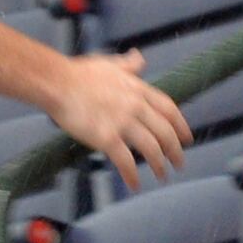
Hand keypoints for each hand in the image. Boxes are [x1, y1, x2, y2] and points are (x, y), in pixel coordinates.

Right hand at [46, 49, 194, 190]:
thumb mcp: (109, 64)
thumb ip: (128, 64)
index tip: (187, 138)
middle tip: (179, 162)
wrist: (56, 82)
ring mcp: (122, 122)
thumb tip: (139, 58)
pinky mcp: (106, 138)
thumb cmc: (77, 73)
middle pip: (165, 132)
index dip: (181, 126)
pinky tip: (134, 184)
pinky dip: (132, 175)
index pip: (169, 109)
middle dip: (175, 150)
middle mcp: (135, 106)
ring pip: (151, 148)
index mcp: (137, 89)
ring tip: (162, 175)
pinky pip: (125, 161)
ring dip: (159, 165)